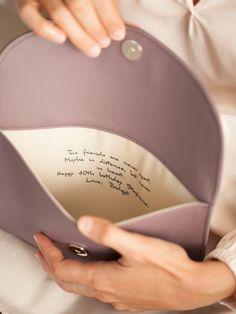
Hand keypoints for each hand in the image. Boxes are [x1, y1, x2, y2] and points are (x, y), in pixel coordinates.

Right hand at [17, 0, 125, 56]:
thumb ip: (107, 4)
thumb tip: (117, 27)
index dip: (109, 16)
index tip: (118, 34)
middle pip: (78, 3)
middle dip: (94, 27)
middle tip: (104, 43)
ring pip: (59, 12)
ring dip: (79, 35)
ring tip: (93, 49)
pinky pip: (29, 14)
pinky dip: (44, 28)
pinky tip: (61, 39)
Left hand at [34, 216, 235, 311]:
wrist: (193, 287)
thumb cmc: (169, 267)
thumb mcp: (138, 245)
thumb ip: (108, 234)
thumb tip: (83, 223)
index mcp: (105, 279)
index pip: (64, 269)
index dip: (49, 253)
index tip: (41, 239)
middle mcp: (107, 292)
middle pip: (68, 280)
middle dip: (50, 265)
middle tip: (41, 250)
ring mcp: (117, 298)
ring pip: (80, 286)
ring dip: (65, 271)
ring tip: (58, 259)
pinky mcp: (126, 298)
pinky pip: (95, 290)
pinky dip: (83, 277)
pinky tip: (90, 270)